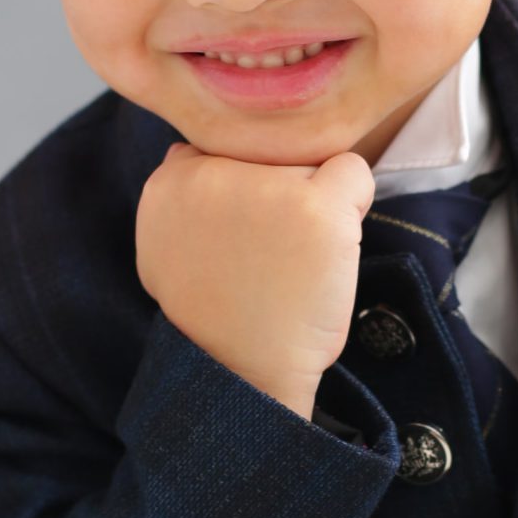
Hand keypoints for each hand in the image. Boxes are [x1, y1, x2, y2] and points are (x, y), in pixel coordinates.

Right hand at [135, 142, 377, 417]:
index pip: (224, 146)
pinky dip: (353, 200)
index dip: (242, 184)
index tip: (243, 231)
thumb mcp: (164, 250)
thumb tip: (190, 151)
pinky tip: (330, 244)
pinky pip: (353, 171)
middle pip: (270, 150)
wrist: (244, 371)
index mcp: (169, 182)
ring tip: (294, 257)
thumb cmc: (215, 314)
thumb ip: (179, 193)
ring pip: (309, 161)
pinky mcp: (317, 205)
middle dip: (277, 189)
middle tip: (270, 250)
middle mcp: (212, 174)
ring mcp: (268, 186)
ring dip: (313, 199)